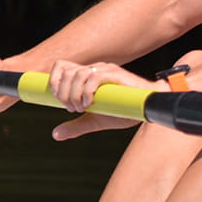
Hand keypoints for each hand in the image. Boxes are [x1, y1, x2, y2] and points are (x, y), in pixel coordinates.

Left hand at [47, 60, 162, 140]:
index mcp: (88, 75)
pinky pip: (94, 77)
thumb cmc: (123, 111)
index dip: (54, 82)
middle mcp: (95, 68)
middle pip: (66, 71)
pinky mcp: (116, 74)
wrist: (147, 108)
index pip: (62, 66)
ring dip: (74, 94)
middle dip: (62, 93)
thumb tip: (55, 134)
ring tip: (82, 108)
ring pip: (78, 74)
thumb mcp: (95, 120)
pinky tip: (90, 103)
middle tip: (72, 109)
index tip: (58, 101)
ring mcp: (105, 70)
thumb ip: (76, 126)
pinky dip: (87, 92)